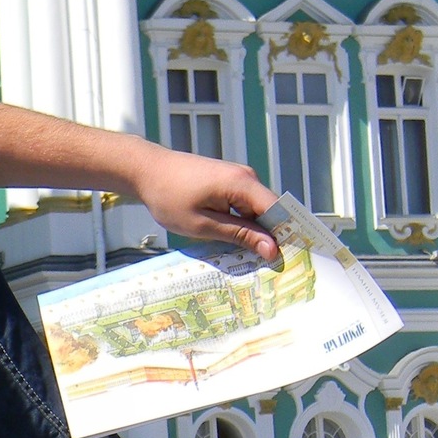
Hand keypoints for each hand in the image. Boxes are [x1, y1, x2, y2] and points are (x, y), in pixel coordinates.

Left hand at [128, 149, 278, 261]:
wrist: (147, 170)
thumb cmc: (169, 197)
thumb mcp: (203, 224)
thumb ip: (239, 235)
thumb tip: (271, 248)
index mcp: (243, 184)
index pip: (279, 211)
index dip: (287, 235)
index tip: (291, 259)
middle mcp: (247, 177)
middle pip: (270, 212)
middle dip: (272, 237)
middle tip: (271, 266)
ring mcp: (239, 178)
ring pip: (257, 211)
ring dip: (256, 232)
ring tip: (254, 258)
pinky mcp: (229, 183)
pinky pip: (245, 206)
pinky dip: (243, 223)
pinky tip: (237, 241)